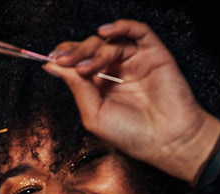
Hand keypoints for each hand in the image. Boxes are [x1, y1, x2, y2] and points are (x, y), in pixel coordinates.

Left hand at [45, 19, 219, 183]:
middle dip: (76, 51)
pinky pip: (139, 31)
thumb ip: (76, 87)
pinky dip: (122, 26)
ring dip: (95, 50)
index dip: (66, 57)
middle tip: (66, 60)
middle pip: (92, 48)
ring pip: (111, 42)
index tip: (53, 58)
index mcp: (100, 86)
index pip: (79, 62)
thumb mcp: (94, 114)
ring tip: (87, 66)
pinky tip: (107, 31)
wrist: (166, 141)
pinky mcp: (154, 54)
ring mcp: (135, 61)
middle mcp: (117, 71)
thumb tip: (52, 66)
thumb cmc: (132, 134)